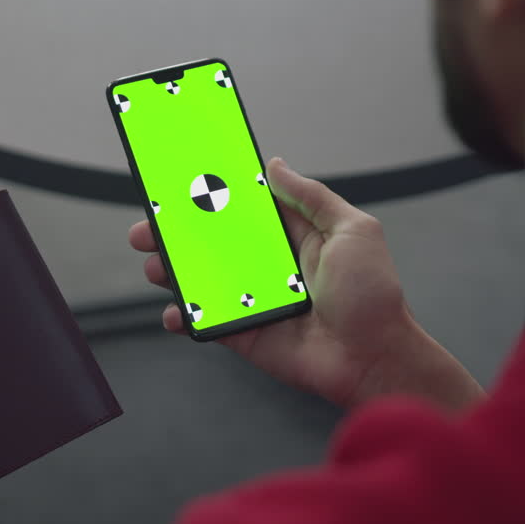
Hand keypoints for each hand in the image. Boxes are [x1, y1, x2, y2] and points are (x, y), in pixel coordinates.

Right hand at [130, 158, 482, 410]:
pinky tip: (175, 311)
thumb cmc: (373, 295)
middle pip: (212, 241)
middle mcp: (269, 264)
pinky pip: (206, 321)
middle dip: (177, 232)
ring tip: (155, 265)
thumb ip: (311, 196)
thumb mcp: (352, 230)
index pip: (244, 209)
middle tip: (150, 226)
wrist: (374, 358)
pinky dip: (184, 316)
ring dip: (172, 270)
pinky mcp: (245, 332)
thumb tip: (275, 165)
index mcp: (293, 235)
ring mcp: (253, 298)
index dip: (214, 194)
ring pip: (201, 279)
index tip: (181, 181)